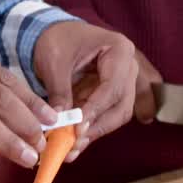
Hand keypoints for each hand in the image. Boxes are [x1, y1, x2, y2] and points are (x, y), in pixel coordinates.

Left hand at [33, 21, 156, 161]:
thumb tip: (60, 123)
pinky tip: (74, 144)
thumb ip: (59, 92)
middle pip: (121, 105)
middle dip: (98, 126)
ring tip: (72, 147)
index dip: (96, 109)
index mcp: (119, 50)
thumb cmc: (56, 40)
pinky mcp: (111, 95)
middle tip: (75, 142)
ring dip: (94, 132)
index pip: (113, 86)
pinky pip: (105, 116)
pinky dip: (90, 129)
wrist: (54, 34)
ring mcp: (123, 82)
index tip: (77, 127)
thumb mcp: (54, 63)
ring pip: (117, 115)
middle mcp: (128, 67)